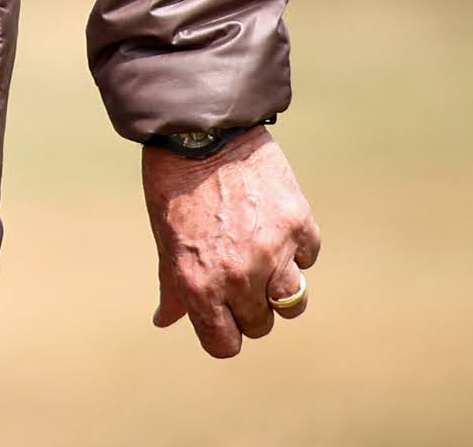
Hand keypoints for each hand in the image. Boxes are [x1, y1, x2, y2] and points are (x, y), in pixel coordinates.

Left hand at [143, 127, 320, 357]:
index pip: (225, 344)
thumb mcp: (164, 236)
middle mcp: (239, 274)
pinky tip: (274, 224)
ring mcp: (273, 250)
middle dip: (249, 306)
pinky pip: (308, 258)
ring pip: (293, 302)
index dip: (222, 333)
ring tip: (261, 255)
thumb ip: (172, 285)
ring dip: (278, 285)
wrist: (201, 128)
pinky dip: (296, 248)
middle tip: (236, 273)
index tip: (222, 316)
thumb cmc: (174, 185)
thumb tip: (164, 320)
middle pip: (260, 324)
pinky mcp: (299, 223)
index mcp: (199, 282)